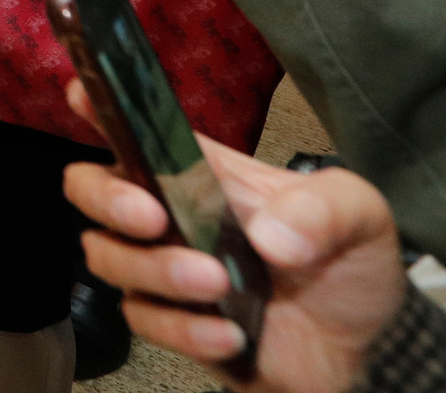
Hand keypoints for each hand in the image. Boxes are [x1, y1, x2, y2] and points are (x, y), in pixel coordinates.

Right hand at [63, 80, 407, 392]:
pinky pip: (144, 318)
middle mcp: (170, 212)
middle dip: (107, 198)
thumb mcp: (360, 215)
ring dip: (155, 270)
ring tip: (216, 282)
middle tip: (152, 217)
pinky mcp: (172, 322)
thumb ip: (324, 209)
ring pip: (107, 257)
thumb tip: (269, 237)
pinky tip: (231, 332)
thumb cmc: (348, 267)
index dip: (99, 104)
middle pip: (91, 187)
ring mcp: (165, 268)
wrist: (363, 351)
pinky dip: (185, 328)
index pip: (138, 125)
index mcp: (203, 170)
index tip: (82, 93)